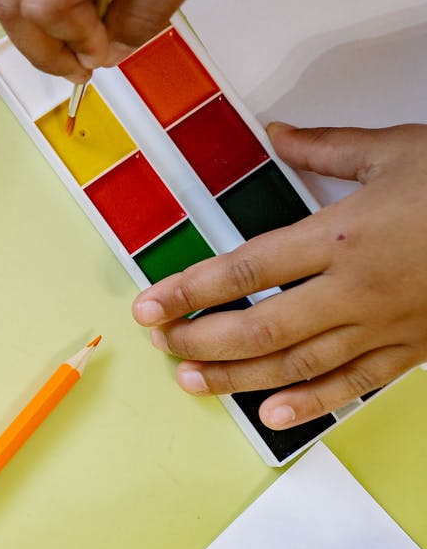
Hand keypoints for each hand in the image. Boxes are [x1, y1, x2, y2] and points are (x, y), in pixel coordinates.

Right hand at [0, 0, 231, 82]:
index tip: (110, 52)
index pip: (48, 1)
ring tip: (84, 40)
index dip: (75, 40)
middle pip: (11, 5)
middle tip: (84, 69)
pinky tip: (77, 5)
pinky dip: (39, 4)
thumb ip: (150, 6)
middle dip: (46, 49)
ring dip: (41, 30)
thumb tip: (108, 52)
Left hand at [133, 123, 426, 427]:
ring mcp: (386, 323)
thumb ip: (326, 147)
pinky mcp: (415, 348)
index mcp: (343, 234)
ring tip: (192, 381)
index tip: (149, 305)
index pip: (247, 268)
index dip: (190, 290)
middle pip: (261, 324)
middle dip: (202, 339)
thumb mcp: (396, 150)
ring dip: (239, 376)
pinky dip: (312, 403)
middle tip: (162, 345)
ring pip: (299, 362)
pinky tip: (272, 414)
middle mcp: (357, 287)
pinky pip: (356, 384)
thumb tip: (278, 134)